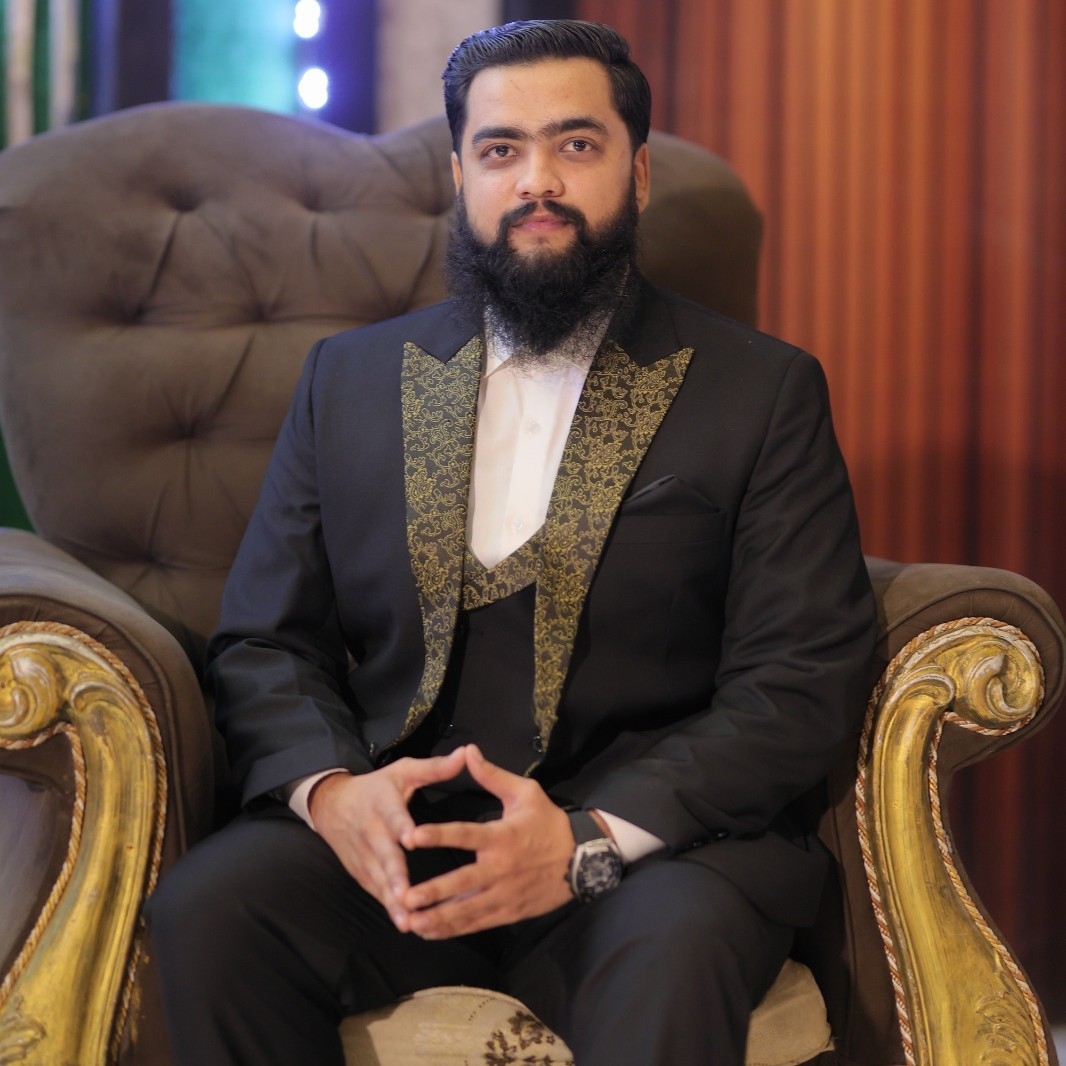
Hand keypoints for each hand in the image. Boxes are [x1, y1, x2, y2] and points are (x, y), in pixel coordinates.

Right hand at [308, 747, 466, 931]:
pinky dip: (388, 907)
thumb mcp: (404, 771)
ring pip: (378, 880)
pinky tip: (405, 923)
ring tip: (408, 920)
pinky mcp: (362, 872)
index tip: (410, 838)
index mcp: (384, 805)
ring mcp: (364, 856)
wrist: (333, 805)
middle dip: (394, 877)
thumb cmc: (378, 788)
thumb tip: (466, 754)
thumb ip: (435, 768)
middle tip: (406, 896)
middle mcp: (372, 832)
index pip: (393, 816)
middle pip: (384, 856)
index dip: (401, 827)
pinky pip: (376, 890)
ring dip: (391, 901)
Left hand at [399, 745, 575, 938]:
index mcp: (501, 836)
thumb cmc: (549, 823)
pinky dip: (454, 929)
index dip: (438, 835)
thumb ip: (492, 775)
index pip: (465, 834)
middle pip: (463, 881)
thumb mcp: (526, 793)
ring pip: (467, 910)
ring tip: (411, 922)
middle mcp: (500, 867)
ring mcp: (504, 894)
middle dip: (433, 891)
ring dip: (438, 917)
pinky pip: (478, 923)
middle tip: (406, 897)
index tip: (412, 836)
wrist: (582, 860)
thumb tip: (468, 751)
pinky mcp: (509, 912)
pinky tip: (430, 932)